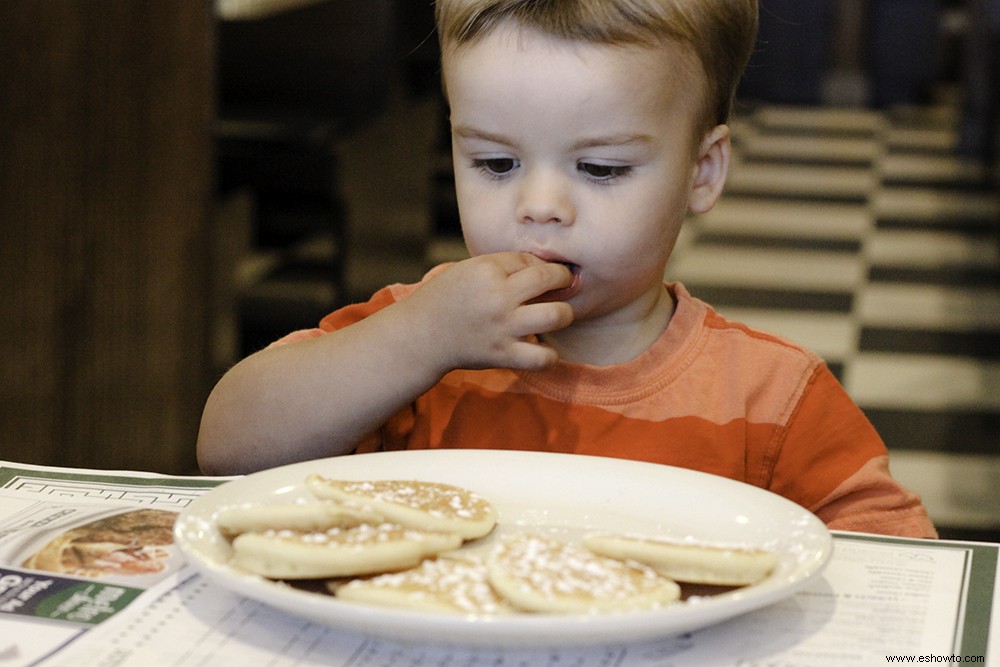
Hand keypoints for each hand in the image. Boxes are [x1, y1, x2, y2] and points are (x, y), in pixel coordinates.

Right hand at [404, 252, 574, 371]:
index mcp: (487, 270)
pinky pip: (543, 358)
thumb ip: (504, 266)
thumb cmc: (445, 299)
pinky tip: (544, 348)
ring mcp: (503, 327)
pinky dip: (550, 355)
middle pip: (550, 280)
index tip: (543, 272)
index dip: (543, 264)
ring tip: (558, 314)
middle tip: (563, 285)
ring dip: (564, 313)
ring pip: (556, 316)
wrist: (421, 336)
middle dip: (563, 279)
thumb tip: (545, 267)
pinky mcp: (503, 355)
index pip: (531, 260)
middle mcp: (498, 297)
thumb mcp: (469, 269)